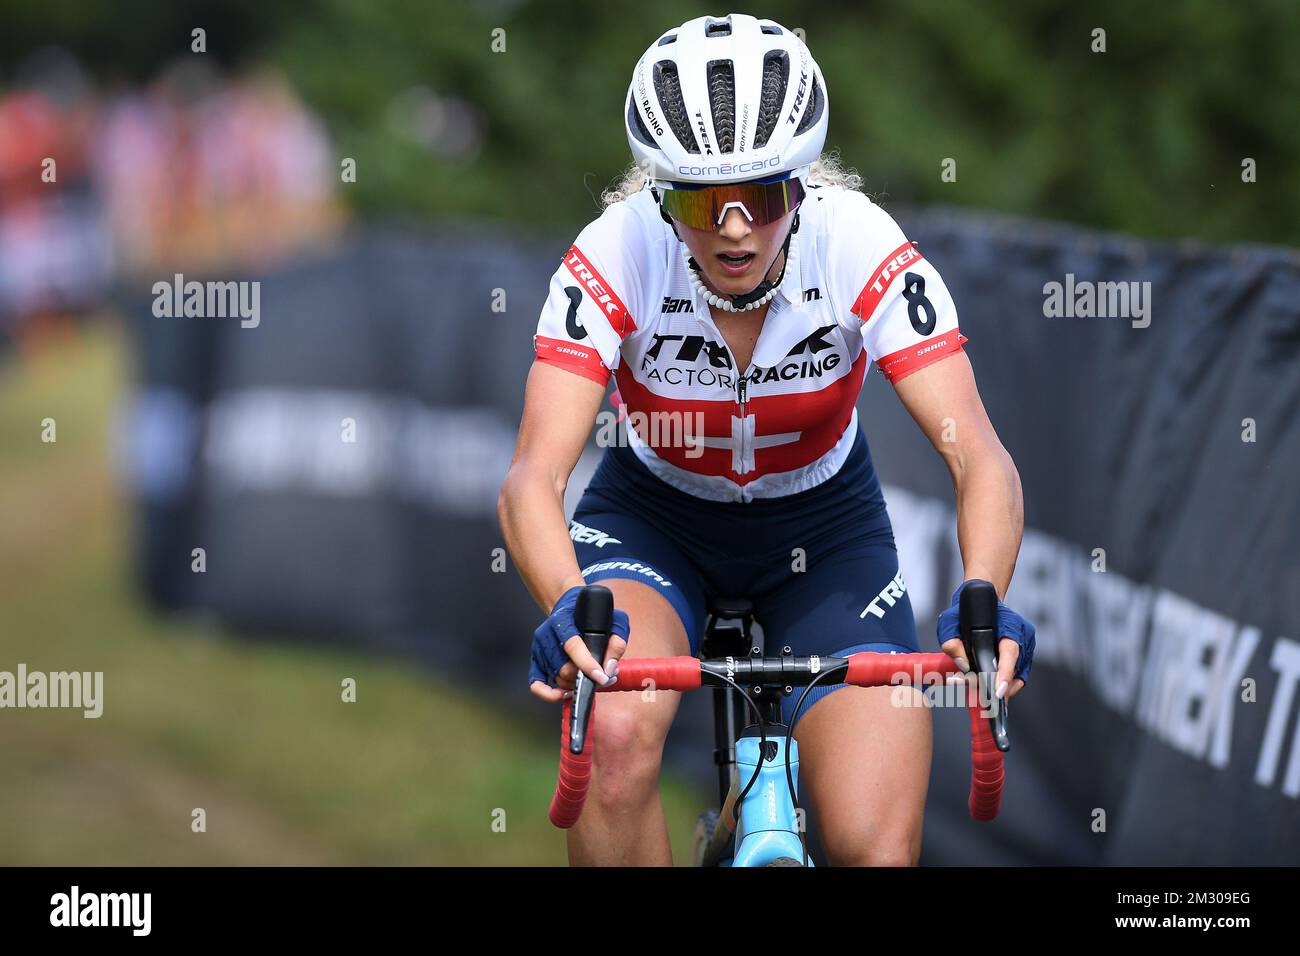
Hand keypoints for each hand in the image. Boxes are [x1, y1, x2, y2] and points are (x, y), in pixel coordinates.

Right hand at [528, 585, 629, 702]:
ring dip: (576, 685)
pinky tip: (565, 694)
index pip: (572, 646)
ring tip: (592, 678)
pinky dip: (549, 693)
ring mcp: (539, 649)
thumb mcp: (613, 619)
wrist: (570, 606)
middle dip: (586, 677)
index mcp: (563, 620)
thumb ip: (616, 642)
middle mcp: (547, 634)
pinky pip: (536, 683)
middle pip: (564, 667)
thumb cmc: (592, 615)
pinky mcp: (536, 660)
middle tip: (604, 676)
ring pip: (557, 678)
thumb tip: (609, 668)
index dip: (587, 664)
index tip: (602, 676)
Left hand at [936, 580, 1034, 701]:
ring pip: (1016, 678)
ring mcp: (1026, 649)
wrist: (982, 601)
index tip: (998, 690)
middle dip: (997, 687)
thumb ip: (951, 639)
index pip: (1010, 652)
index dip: (1005, 672)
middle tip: (979, 698)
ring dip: (998, 688)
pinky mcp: (1022, 659)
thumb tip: (961, 664)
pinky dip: (1001, 685)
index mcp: (1010, 625)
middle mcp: (1023, 638)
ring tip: (979, 695)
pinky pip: (1015, 678)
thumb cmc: (967, 610)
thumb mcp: (951, 620)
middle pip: (1014, 670)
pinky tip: (988, 690)